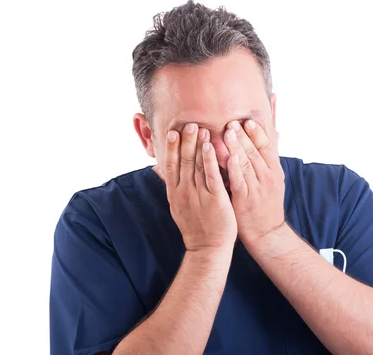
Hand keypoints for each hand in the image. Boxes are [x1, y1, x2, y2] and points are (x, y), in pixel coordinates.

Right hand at [164, 123, 237, 251]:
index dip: (171, 147)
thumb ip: (172, 185)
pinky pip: (211, 176)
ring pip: (196, 165)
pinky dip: (209, 160)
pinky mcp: (214, 199)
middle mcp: (184, 192)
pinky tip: (210, 146)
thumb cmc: (196, 226)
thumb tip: (159, 169)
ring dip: (198, 145)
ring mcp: (198, 195)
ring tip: (200, 128)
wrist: (208, 249)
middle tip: (188, 123)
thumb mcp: (178, 205)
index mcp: (175, 193)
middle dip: (185, 141)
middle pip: (182, 161)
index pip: (170, 165)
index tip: (172, 131)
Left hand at [224, 119, 285, 243]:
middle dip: (244, 135)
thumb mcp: (273, 180)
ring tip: (227, 132)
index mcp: (274, 170)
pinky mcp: (245, 199)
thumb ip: (267, 159)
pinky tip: (228, 157)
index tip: (248, 120)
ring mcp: (257, 188)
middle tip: (232, 121)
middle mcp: (268, 177)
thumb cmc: (266, 204)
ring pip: (247, 162)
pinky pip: (239, 181)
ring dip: (237, 146)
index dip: (258, 133)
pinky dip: (234, 168)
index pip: (267, 146)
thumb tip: (270, 135)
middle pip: (256, 151)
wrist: (267, 233)